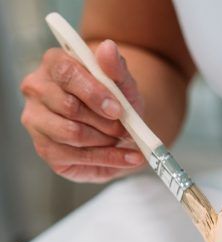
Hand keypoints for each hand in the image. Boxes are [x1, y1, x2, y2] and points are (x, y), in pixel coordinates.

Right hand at [20, 40, 144, 182]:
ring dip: (106, 140)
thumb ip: (116, 67)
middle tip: (126, 128)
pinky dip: (110, 159)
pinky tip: (129, 158)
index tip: (118, 109)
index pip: (67, 73)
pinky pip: (78, 156)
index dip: (94, 93)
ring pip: (72, 133)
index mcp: (54, 64)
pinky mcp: (45, 149)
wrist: (120, 126)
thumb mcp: (123, 84)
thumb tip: (108, 47)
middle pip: (69, 107)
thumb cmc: (116, 99)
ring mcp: (36, 120)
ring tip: (124, 139)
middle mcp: (37, 89)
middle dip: (105, 121)